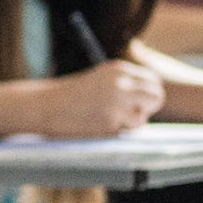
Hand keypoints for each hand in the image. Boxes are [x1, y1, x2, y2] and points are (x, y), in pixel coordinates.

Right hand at [41, 59, 164, 137]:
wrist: (45, 106)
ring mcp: (115, 104)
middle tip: (130, 113)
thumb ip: (125, 83)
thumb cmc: (72, 95)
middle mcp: (120, 84)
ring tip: (110, 120)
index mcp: (118, 70)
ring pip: (143, 117)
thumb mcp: (101, 79)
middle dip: (147, 108)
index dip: (148, 94)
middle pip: (156, 97)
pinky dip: (118, 132)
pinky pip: (127, 131)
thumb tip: (154, 96)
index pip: (153, 81)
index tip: (136, 101)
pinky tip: (100, 126)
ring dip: (132, 122)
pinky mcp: (109, 123)